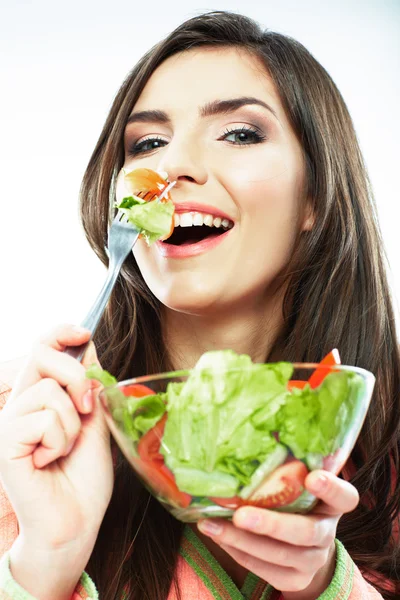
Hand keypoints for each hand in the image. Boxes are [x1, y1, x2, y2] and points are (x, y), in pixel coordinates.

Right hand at [0, 324, 113, 558]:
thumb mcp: (95, 421)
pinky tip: (49, 461)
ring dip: (71, 423)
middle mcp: (19, 405)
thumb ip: (88, 387)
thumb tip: (87, 347)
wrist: (76, 521)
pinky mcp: (5, 444)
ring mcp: (8, 424)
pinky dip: (59, 441)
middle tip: (86, 407)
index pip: (39, 349)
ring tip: (65, 448)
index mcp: (39, 398)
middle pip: (41, 355)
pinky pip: (43, 420)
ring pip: (48, 391)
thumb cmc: (83, 477)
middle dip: (75, 376)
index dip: (59, 332)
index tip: (83, 333)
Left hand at [197, 470, 358, 597]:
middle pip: (305, 532)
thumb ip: (292, 464)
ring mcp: (312, 560)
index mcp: (333, 504)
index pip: (345, 497)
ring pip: (278, 554)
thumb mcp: (299, 481)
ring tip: (211, 525)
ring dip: (241, 540)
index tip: (312, 477)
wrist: (305, 547)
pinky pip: (264, 568)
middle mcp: (327, 533)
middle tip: (240, 514)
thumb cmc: (296, 501)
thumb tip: (264, 430)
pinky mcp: (294, 579)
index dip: (331, 488)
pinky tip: (217, 537)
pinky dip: (238, 552)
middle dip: (271, 524)